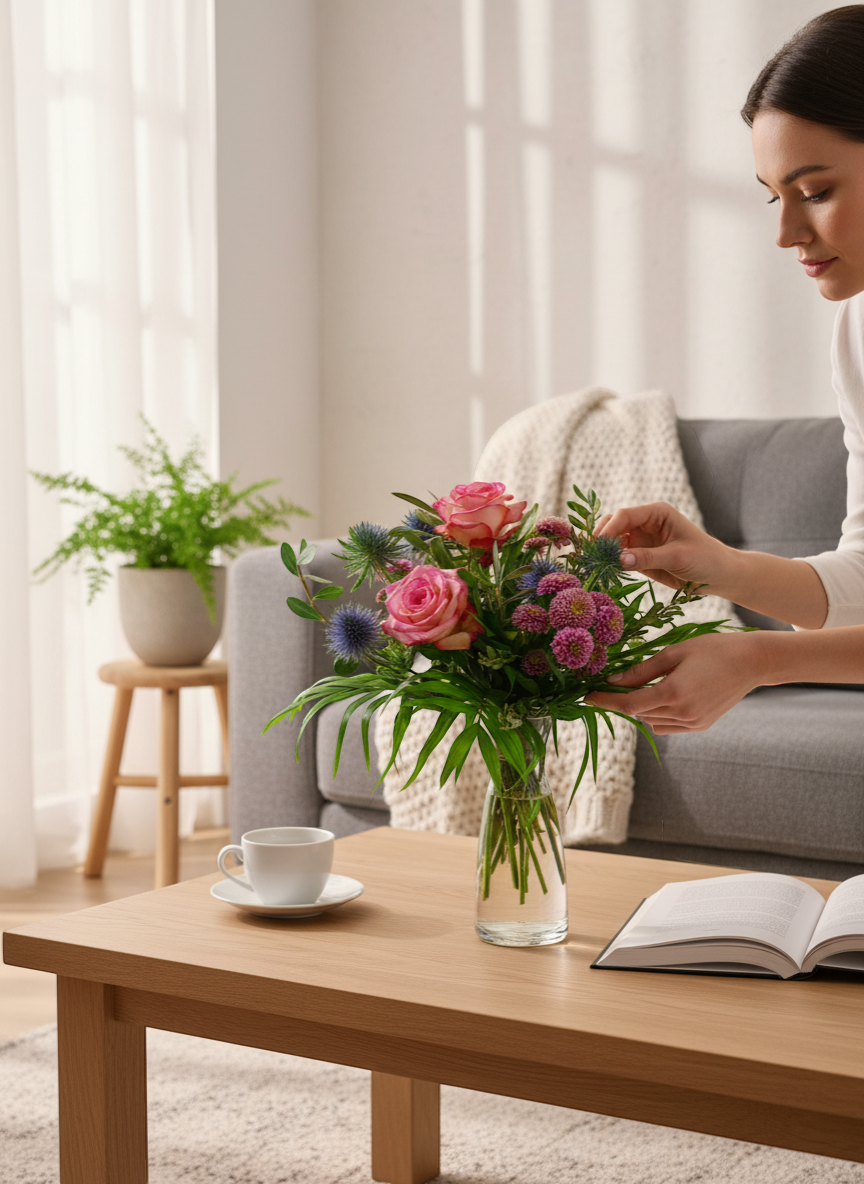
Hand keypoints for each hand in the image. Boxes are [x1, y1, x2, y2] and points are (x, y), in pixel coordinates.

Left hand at [585, 634, 761, 733]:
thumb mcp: (673, 653)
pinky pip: (668, 726)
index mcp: (673, 693)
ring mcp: (693, 723)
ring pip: (651, 722)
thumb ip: (641, 671)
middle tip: (608, 686)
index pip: (628, 704)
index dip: (605, 700)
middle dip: (620, 701)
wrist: (752, 662)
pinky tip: (660, 696)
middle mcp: (682, 713)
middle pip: (638, 714)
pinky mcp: (700, 726)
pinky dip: (657, 714)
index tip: (587, 695)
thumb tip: (612, 681)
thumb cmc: (712, 649)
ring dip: (640, 708)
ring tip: (638, 687)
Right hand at [595, 502, 729, 591]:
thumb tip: (618, 560)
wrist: (718, 575)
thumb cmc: (705, 558)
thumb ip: (648, 557)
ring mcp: (641, 540)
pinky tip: (605, 571)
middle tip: (594, 555)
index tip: (599, 545)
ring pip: (612, 541)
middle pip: (614, 524)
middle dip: (602, 537)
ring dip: (604, 551)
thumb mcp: (678, 557)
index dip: (610, 528)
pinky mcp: (639, 557)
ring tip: (598, 565)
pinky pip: (619, 557)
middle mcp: (645, 523)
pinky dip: (610, 563)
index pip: (626, 515)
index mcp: (657, 513)